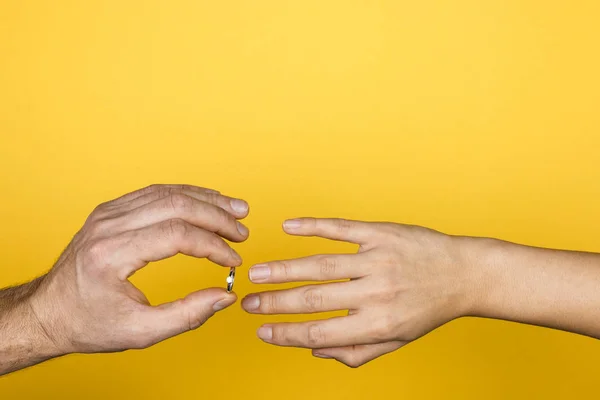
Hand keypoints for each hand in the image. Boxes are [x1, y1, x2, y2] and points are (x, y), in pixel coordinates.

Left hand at [28, 184, 249, 355]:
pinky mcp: (111, 210)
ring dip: (207, 199)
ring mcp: (108, 213)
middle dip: (217, 216)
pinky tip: (207, 203)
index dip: (213, 245)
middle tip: (242, 231)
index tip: (234, 260)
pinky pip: (155, 193)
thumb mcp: (139, 332)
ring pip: (167, 192)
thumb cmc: (88, 323)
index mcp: (111, 254)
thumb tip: (224, 296)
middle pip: (175, 204)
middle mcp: (107, 226)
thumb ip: (187, 316)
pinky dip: (187, 196)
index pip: (176, 234)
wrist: (49, 311)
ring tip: (236, 209)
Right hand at [242, 218, 475, 367]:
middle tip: (247, 303)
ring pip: (322, 263)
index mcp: (379, 323)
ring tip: (257, 273)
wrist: (464, 275)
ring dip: (284, 269)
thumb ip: (357, 352)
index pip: (321, 333)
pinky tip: (290, 226)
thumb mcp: (397, 340)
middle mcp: (376, 292)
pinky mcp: (382, 233)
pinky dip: (313, 226)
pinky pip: (342, 228)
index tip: (262, 332)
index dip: (286, 335)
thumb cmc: (427, 310)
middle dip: (275, 302)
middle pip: (314, 299)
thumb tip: (316, 351)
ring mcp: (378, 259)